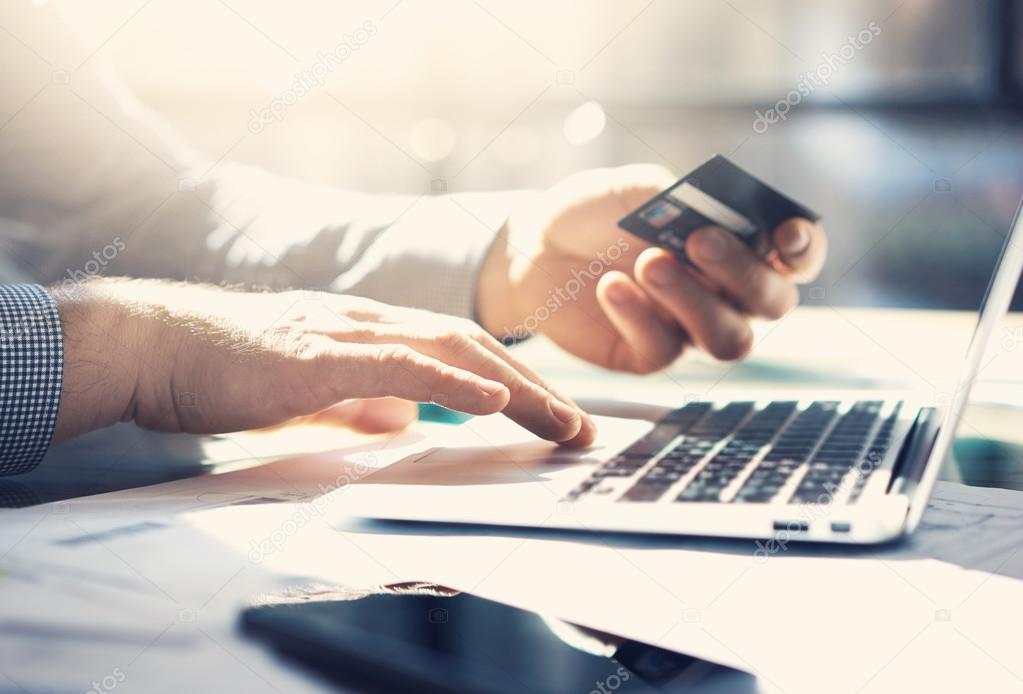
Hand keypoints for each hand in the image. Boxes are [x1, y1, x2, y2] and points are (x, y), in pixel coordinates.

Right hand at [51, 279, 594, 446]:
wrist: (158, 346)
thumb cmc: (227, 369)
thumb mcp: (311, 392)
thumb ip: (360, 402)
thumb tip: (404, 421)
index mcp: (369, 333)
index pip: (459, 352)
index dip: (513, 381)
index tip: (552, 415)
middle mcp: (369, 323)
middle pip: (471, 348)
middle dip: (534, 388)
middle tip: (580, 425)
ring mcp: (346, 333)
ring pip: (449, 350)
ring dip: (512, 386)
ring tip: (559, 419)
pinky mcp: (318, 355)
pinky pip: (397, 364)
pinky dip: (450, 382)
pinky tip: (491, 400)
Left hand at [477, 165, 826, 371]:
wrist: (535, 247)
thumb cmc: (596, 212)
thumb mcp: (634, 189)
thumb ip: (678, 198)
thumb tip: (713, 212)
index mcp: (740, 244)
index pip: (797, 256)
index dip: (804, 249)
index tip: (785, 234)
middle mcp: (728, 293)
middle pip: (772, 303)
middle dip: (743, 272)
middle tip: (699, 241)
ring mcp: (692, 328)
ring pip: (728, 339)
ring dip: (695, 301)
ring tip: (649, 263)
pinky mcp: (650, 355)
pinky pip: (664, 350)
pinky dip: (639, 315)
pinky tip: (610, 286)